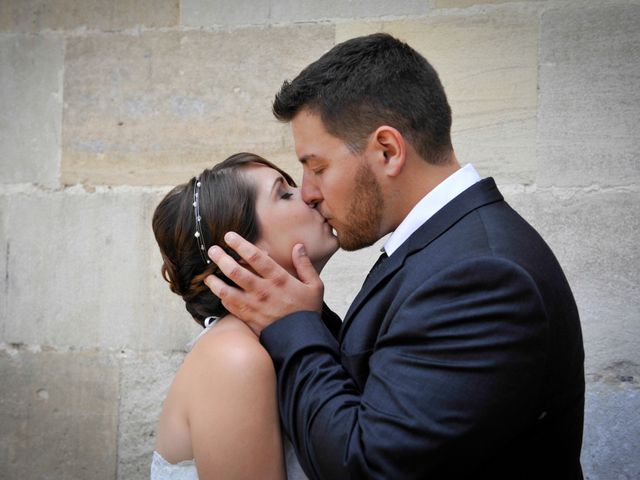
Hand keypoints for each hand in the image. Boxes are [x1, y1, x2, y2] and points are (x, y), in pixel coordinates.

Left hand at [204, 232, 323, 334]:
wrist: (302, 339)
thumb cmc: (308, 311)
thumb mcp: (315, 286)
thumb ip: (305, 265)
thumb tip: (298, 247)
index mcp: (279, 279)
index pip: (255, 257)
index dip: (240, 245)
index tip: (229, 236)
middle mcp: (263, 290)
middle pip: (235, 271)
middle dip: (221, 258)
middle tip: (212, 250)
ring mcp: (253, 305)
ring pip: (226, 291)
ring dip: (214, 281)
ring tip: (207, 274)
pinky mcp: (248, 318)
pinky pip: (229, 307)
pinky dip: (222, 298)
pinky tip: (218, 293)